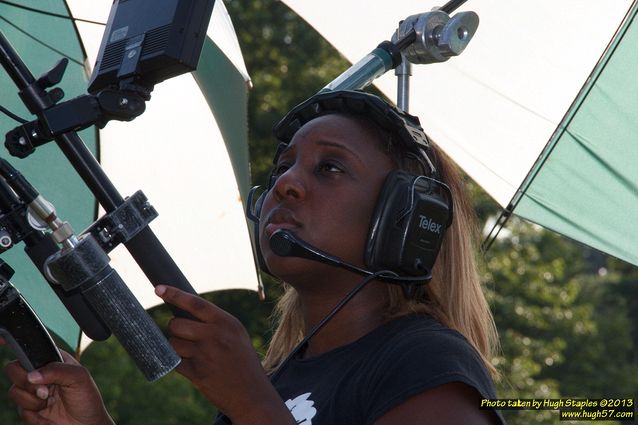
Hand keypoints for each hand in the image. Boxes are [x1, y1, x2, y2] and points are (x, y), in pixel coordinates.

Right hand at [4, 350, 114, 424]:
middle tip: (45, 391)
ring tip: (50, 402)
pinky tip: (49, 415)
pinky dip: (34, 415)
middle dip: (26, 382)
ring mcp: (33, 392)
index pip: (30, 350)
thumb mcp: (79, 377)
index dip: (20, 352)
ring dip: (33, 401)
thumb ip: (56, 370)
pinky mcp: (30, 409)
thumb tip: (32, 375)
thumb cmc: (88, 399)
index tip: (20, 358)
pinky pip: (20, 410)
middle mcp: (40, 374)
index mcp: (52, 359)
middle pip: (13, 369)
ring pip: (14, 391)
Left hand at [156, 285, 294, 424]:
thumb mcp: (236, 334)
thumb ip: (214, 322)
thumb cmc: (242, 361)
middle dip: (175, 329)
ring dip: (176, 347)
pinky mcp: (197, 373)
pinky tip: (193, 366)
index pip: (195, 303)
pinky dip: (178, 363)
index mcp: (226, 322)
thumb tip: (185, 310)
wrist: (252, 393)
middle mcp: (215, 336)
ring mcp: (205, 355)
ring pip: (173, 343)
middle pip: (177, 324)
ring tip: (192, 353)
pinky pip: (174, 362)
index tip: (158, 289)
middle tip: (184, 335)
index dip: (175, 294)